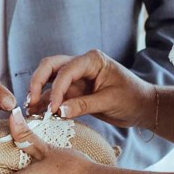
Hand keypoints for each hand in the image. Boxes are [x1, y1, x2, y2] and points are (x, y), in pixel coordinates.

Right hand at [26, 50, 156, 130]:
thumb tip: (58, 111)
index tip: (52, 108)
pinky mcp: (75, 91)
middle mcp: (81, 65)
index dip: (57, 90)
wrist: (143, 107)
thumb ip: (84, 105)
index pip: (66, 71)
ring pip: (50, 80)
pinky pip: (56, 95)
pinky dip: (47, 103)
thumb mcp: (109, 101)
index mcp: (92, 60)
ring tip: (30, 110)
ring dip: (39, 93)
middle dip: (38, 82)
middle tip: (30, 101)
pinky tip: (38, 113)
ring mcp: (77, 78)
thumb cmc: (132, 98)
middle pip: (50, 67)